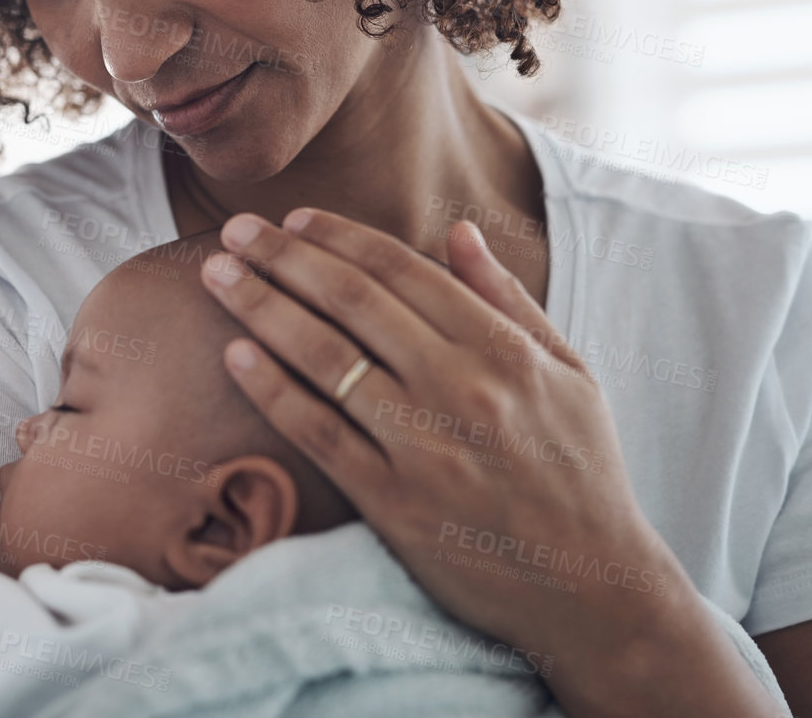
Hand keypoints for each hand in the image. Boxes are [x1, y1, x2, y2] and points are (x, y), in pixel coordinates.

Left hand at [202, 210, 718, 708]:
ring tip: (217, 276)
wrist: (594, 593)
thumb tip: (458, 232)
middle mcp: (461, 390)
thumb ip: (507, 299)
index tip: (293, 218)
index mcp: (503, 351)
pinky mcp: (394, 505)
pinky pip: (318, 434)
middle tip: (234, 231)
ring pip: (325, 358)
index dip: (339, 238)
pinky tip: (234, 354)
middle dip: (283, 257)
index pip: (402, 271)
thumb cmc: (580, 473)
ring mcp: (424, 448)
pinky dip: (271, 389)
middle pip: (351, 302)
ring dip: (262, 308)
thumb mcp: (569, 373)